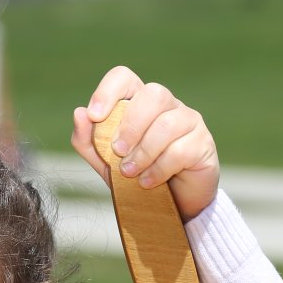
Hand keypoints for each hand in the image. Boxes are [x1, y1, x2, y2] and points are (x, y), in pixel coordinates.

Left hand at [70, 65, 219, 222]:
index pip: (124, 77)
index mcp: (138, 102)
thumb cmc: (137, 176)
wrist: (171, 205)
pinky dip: (159, 169)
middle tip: (118, 152)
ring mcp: (188, 121)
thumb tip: (79, 114)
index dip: (107, 91)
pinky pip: (180, 149)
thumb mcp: (106, 162)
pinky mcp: (202, 143)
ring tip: (130, 173)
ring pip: (167, 123)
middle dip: (130, 125)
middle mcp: (166, 105)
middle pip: (153, 94)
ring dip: (144, 151)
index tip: (94, 116)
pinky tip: (147, 182)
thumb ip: (88, 141)